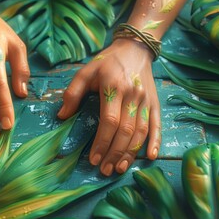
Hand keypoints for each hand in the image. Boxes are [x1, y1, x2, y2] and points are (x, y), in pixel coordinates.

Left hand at [58, 39, 160, 175]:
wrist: (134, 49)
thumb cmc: (106, 62)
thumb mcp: (85, 72)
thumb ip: (72, 93)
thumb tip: (61, 116)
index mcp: (113, 87)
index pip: (109, 121)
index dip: (102, 142)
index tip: (94, 159)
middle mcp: (132, 95)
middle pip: (126, 131)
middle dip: (115, 153)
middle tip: (105, 170)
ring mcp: (146, 100)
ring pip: (141, 132)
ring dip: (131, 153)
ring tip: (120, 168)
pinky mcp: (155, 103)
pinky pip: (157, 124)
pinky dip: (155, 141)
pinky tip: (150, 157)